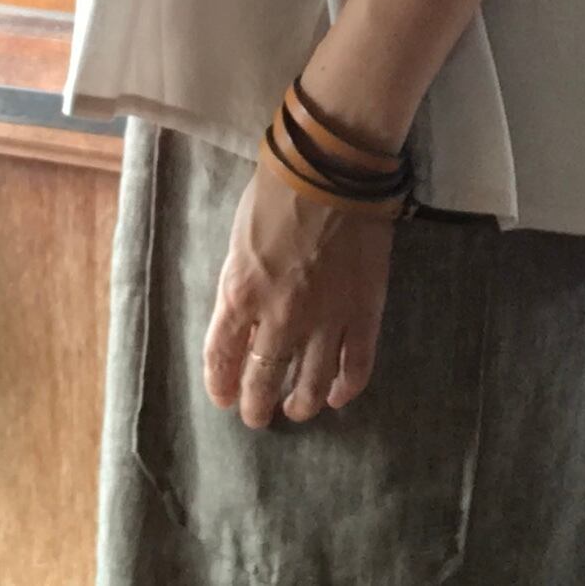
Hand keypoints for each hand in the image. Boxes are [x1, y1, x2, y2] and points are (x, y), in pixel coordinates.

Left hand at [202, 153, 395, 428]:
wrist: (330, 170)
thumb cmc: (276, 193)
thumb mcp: (240, 240)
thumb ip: (241, 285)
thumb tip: (246, 320)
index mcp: (240, 295)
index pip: (222, 357)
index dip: (221, 384)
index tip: (224, 397)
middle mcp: (279, 319)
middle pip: (263, 380)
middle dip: (257, 404)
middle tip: (258, 415)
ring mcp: (325, 320)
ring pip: (310, 385)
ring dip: (300, 403)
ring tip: (297, 408)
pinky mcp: (363, 314)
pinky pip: (355, 367)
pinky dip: (345, 389)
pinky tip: (337, 396)